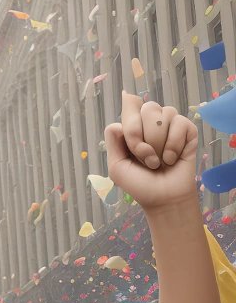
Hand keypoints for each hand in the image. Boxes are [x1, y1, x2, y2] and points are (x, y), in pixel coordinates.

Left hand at [105, 92, 197, 210]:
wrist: (162, 197)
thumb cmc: (138, 184)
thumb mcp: (117, 166)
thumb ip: (113, 140)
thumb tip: (119, 116)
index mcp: (133, 127)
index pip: (130, 106)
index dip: (132, 126)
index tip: (132, 146)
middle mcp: (152, 122)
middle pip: (147, 108)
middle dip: (143, 139)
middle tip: (146, 159)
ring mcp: (171, 124)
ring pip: (165, 114)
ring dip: (159, 144)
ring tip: (159, 161)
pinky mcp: (188, 130)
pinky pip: (181, 123)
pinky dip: (174, 145)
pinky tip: (172, 158)